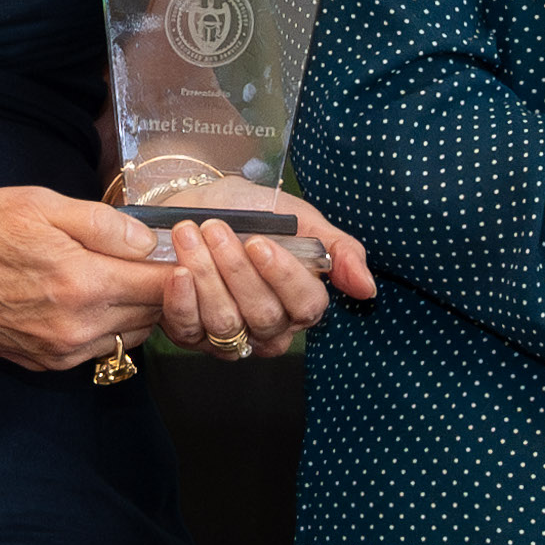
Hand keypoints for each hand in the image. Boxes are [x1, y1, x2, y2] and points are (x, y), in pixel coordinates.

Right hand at [0, 186, 185, 373]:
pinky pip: (97, 347)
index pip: (162, 284)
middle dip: (165, 287)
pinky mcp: (42, 363)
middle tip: (164, 257)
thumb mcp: (38, 204)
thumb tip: (148, 241)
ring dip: (137, 308)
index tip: (190, 246)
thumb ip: (101, 224)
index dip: (183, 264)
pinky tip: (91, 295)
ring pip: (129, 335)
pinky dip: (106, 324)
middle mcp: (76, 327)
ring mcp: (59, 351)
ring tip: (126, 273)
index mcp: (81, 283)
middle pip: (152, 314)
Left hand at [111, 158, 381, 359]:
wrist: (193, 207)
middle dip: (237, 269)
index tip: (259, 242)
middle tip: (216, 229)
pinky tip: (177, 272)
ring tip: (189, 235)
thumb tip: (367, 287)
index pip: (306, 305)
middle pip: (264, 315)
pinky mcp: (190, 336)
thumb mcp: (298, 218)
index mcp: (300, 303)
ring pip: (226, 322)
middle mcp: (269, 329)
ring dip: (206, 274)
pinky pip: (189, 330)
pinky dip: (181, 300)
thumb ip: (338, 250)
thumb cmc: (248, 212)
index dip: (283, 276)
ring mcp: (229, 337)